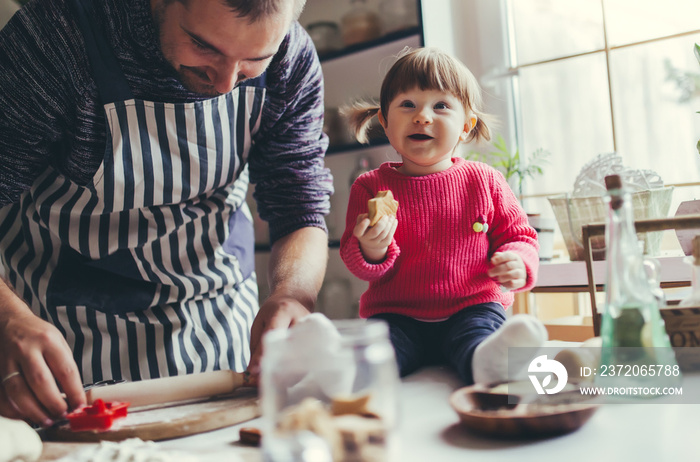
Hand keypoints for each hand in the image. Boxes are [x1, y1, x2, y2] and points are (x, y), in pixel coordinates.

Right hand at [0, 311, 85, 425]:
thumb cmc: (38, 335)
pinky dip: (13, 410)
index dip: (74, 392)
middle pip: (40, 382)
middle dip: (53, 403)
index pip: (65, 370)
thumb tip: (72, 396)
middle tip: (62, 415)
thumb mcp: (58, 342)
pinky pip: (2, 395)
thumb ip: (64, 366)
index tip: (79, 406)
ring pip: (18, 391)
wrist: (9, 322)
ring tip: (46, 420)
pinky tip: (25, 415)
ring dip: (33, 411)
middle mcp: (26, 349)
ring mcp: (8, 360)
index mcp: (48, 340)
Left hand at [247, 294, 310, 376]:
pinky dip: (296, 371)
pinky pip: (307, 360)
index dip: (263, 353)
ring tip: (275, 380)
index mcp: (283, 311)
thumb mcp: (260, 322)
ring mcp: (312, 330)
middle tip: (264, 380)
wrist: (297, 298)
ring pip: (301, 357)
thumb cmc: (274, 311)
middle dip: (276, 366)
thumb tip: (253, 371)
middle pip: (290, 347)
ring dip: (287, 372)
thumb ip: (256, 346)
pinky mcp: (317, 340)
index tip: (254, 371)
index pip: (273, 333)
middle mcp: (300, 320)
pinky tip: (287, 376)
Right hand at [353, 213, 397, 262]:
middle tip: (385, 216)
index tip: (367, 219)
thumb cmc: (366, 226)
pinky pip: (390, 235)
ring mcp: (375, 243)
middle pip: (375, 232)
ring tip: (391, 216)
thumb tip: (369, 214)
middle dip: (382, 223)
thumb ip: (363, 217)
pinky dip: (393, 227)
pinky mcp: (384, 244)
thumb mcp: (361, 221)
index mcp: (358, 233)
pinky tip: (394, 221)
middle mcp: (366, 240)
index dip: (363, 225)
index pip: (359, 231)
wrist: (371, 240)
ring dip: (389, 223)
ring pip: (384, 233)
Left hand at [487, 251, 526, 290]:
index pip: (508, 256)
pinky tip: (503, 283)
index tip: (492, 261)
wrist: (518, 275)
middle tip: (489, 273)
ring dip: (503, 277)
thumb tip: (494, 257)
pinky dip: (507, 284)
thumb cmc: (506, 265)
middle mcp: (520, 264)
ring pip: (512, 274)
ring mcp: (522, 273)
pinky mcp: (522, 282)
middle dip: (497, 269)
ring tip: (498, 278)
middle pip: (508, 266)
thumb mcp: (502, 259)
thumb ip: (498, 257)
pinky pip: (514, 283)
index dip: (500, 258)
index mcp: (515, 257)